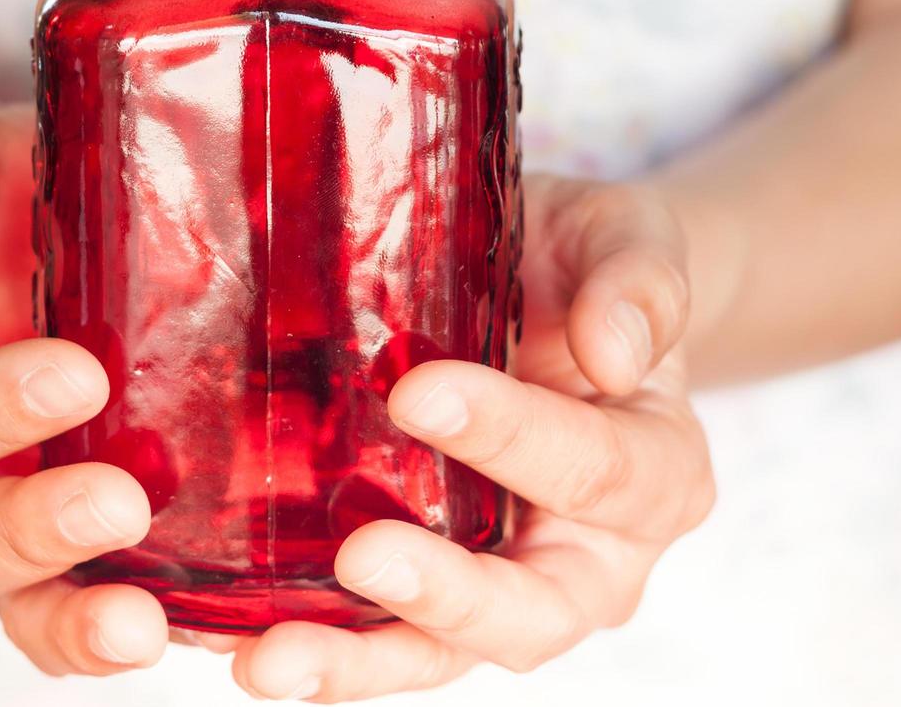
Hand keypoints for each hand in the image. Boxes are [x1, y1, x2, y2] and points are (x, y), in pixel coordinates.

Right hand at [0, 107, 171, 674]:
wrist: (21, 222)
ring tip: (147, 623)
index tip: (76, 373)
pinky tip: (213, 623)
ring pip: (24, 602)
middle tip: (121, 501)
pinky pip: (106, 597)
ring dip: (80, 619)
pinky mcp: (90, 529)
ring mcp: (12, 513)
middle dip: (35, 530)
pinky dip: (152, 618)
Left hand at [223, 177, 716, 700]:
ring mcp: (511, 585)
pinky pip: (384, 634)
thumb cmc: (584, 267)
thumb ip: (639, 282)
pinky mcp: (433, 591)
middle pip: (537, 611)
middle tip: (361, 558)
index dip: (511, 438)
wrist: (547, 293)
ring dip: (361, 660)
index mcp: (659, 473)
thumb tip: (614, 354)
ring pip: (447, 652)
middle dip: (445, 595)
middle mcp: (596, 556)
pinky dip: (324, 644)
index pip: (594, 470)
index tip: (415, 392)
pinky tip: (241, 639)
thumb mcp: (628, 240)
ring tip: (272, 659)